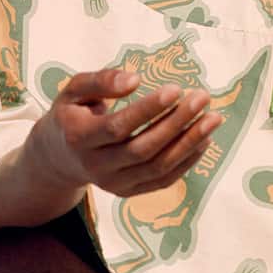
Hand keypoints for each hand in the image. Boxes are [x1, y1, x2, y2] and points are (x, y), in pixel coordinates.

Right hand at [34, 68, 222, 197]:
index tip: (176, 89)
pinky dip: (186, 161)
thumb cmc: (72, 115)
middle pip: (142, 149)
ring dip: (189, 143)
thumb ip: (101, 81)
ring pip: (157, 167)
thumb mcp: (74, 91)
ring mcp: (112, 183)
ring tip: (213, 118)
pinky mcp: (127, 192)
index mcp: (79, 138)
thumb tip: (135, 80)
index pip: (118, 127)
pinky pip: (162, 180)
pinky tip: (204, 140)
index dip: (148, 110)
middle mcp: (95, 166)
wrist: (58, 157)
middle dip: (176, 123)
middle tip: (202, 98)